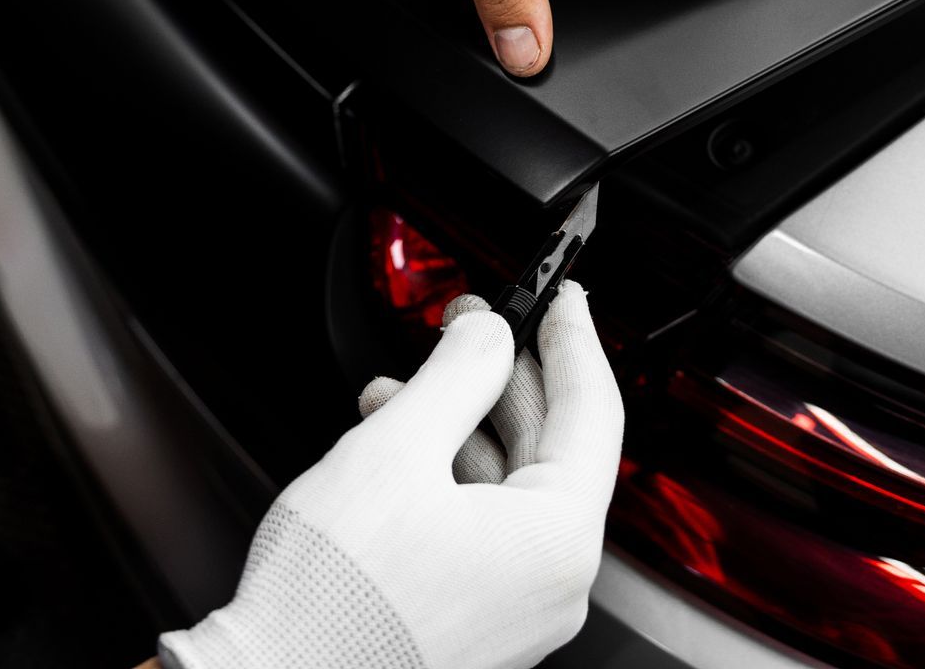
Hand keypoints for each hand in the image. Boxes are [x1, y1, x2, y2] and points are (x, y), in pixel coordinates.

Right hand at [157, 282, 622, 668]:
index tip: (562, 298)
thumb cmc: (333, 596)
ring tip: (402, 388)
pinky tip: (399, 447)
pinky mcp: (479, 625)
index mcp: (557, 540)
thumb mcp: (397, 449)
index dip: (572, 340)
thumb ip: (457, 374)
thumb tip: (487, 334)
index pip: (592, 412)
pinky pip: (485, 530)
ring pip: (509, 489)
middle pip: (550, 450)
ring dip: (461, 427)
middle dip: (501, 378)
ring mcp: (518, 612)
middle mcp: (554, 585)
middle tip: (470, 323)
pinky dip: (449, 479)